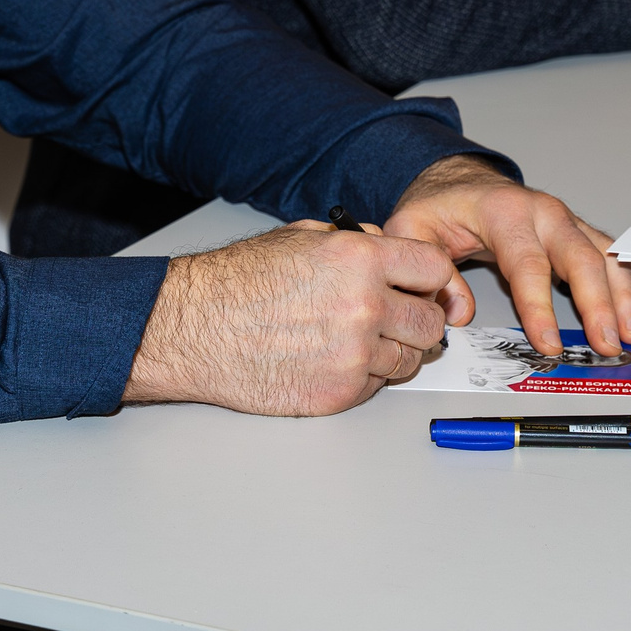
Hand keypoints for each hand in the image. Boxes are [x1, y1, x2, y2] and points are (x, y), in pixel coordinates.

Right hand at [122, 221, 457, 413]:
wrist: (195, 328)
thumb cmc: (236, 282)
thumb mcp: (300, 237)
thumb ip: (354, 243)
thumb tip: (388, 252)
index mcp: (359, 259)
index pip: (435, 269)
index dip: (431, 278)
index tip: (426, 286)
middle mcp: (365, 306)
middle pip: (431, 323)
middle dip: (417, 319)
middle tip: (398, 318)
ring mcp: (354, 355)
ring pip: (410, 360)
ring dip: (394, 351)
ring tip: (359, 340)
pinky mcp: (339, 393)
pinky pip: (377, 387)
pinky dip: (365, 377)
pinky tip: (335, 359)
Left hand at [383, 156, 630, 360]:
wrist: (461, 180)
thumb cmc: (441, 207)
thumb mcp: (414, 230)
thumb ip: (431, 271)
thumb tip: (459, 311)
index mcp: (503, 213)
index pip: (527, 265)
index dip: (540, 308)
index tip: (549, 345)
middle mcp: (543, 213)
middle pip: (579, 258)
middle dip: (598, 304)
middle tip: (607, 343)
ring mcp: (566, 220)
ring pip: (605, 255)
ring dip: (623, 296)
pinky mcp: (578, 231)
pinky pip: (612, 256)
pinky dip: (628, 284)